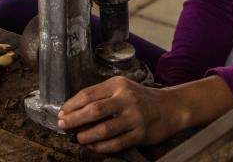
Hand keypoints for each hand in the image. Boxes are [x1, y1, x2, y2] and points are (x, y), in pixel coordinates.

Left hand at [57, 76, 182, 152]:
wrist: (170, 107)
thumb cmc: (140, 98)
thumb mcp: (122, 88)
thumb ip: (102, 95)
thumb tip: (75, 109)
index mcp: (118, 85)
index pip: (89, 94)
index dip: (72, 105)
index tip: (62, 112)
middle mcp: (126, 99)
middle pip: (94, 110)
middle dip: (74, 119)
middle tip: (63, 125)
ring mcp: (134, 117)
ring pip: (104, 129)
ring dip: (86, 136)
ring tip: (77, 138)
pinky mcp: (141, 134)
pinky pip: (116, 143)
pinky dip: (102, 147)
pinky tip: (93, 146)